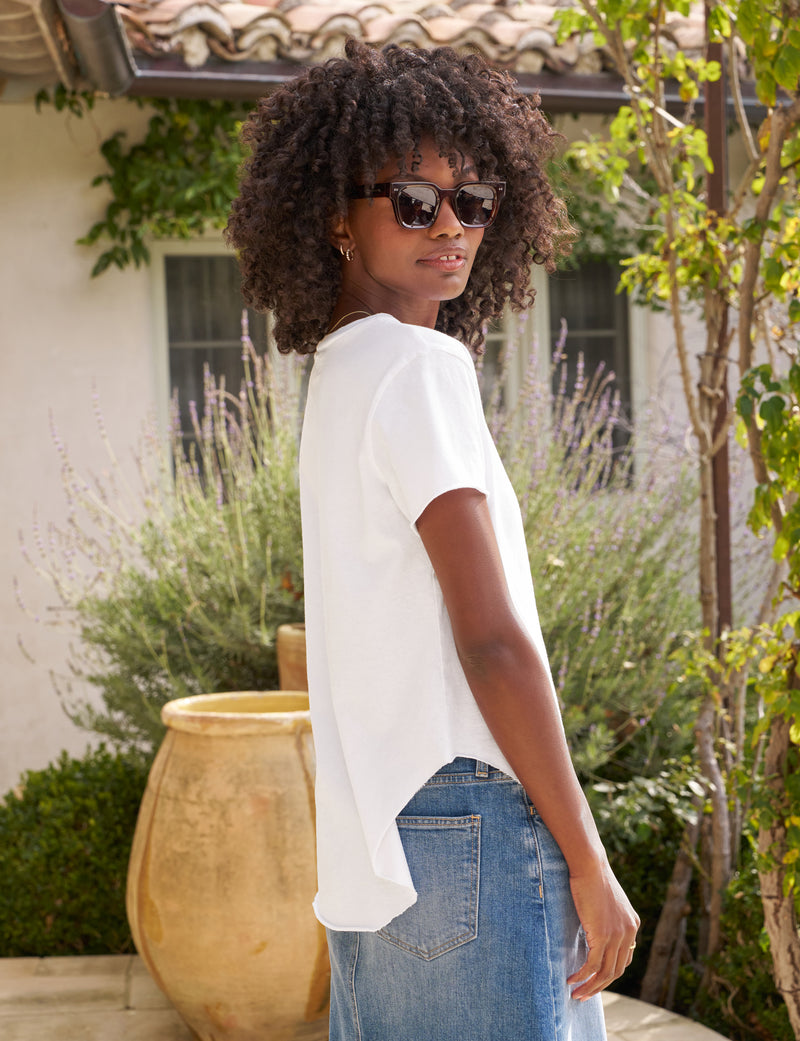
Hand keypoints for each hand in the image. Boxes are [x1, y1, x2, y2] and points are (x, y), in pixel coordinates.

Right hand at [566, 858, 639, 1001]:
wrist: (590, 865)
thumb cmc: (593, 876)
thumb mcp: (607, 901)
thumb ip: (607, 918)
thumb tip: (596, 929)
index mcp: (633, 925)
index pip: (624, 958)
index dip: (610, 972)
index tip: (595, 979)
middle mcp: (629, 933)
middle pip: (616, 971)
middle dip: (599, 986)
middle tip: (584, 995)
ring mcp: (617, 935)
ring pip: (605, 972)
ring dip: (590, 987)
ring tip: (576, 994)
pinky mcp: (603, 935)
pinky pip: (593, 965)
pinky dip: (582, 976)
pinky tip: (571, 980)